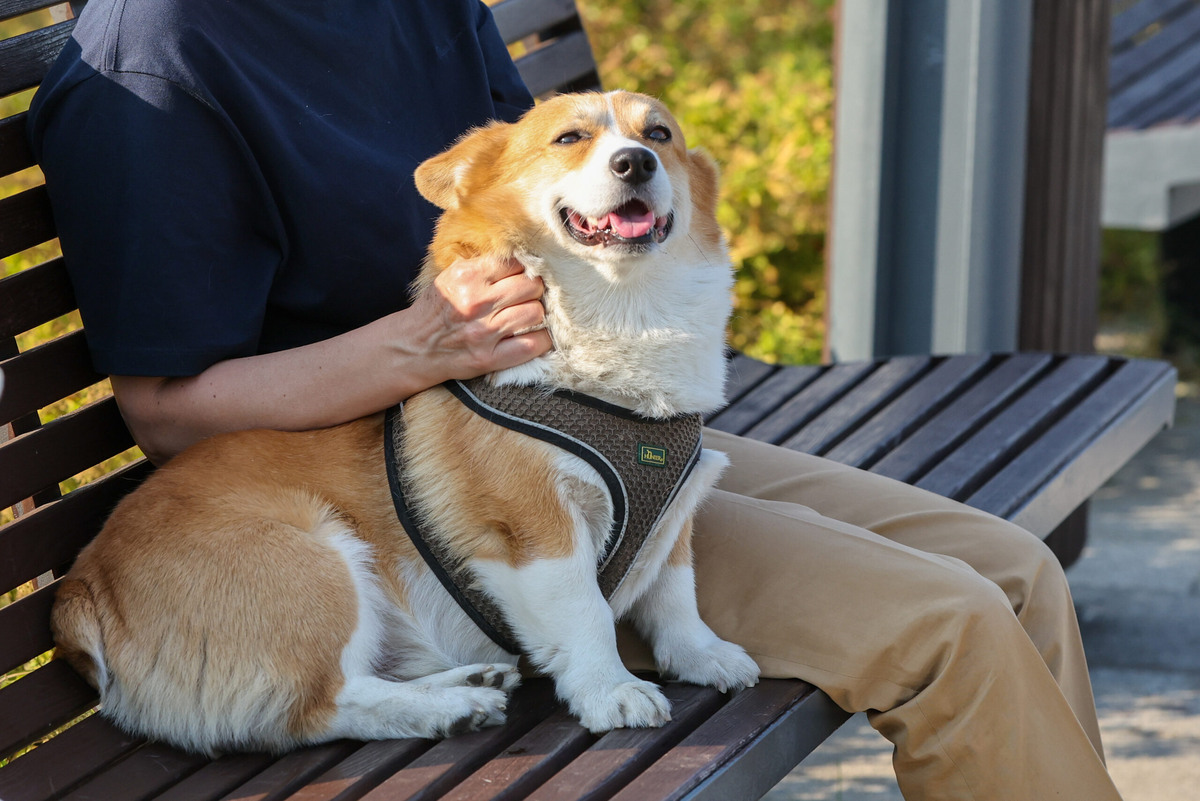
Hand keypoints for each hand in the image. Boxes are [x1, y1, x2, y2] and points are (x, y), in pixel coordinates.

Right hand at [406, 255, 552, 380]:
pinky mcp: (489, 358)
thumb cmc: (435, 310)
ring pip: (536, 313)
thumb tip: (522, 258)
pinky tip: (536, 335)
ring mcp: (484, 331)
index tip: (526, 274)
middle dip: (535, 289)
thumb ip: (482, 266)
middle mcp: (476, 302)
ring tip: (529, 315)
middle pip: (532, 286)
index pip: (516, 262)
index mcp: (467, 276)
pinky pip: (533, 345)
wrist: (412, 347)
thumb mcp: (451, 277)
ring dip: (537, 313)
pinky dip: (541, 339)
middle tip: (529, 295)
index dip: (526, 268)